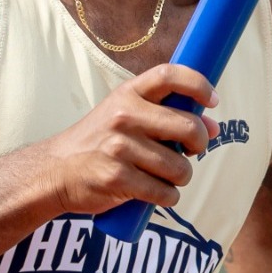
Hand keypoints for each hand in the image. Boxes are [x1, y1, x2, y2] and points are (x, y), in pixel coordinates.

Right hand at [38, 64, 219, 214]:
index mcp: (128, 94)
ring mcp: (119, 148)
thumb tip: (214, 126)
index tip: (212, 101)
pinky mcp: (117, 178)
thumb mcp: (125, 117)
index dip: (199, 85)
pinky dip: (167, 197)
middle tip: (192, 151)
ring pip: (180, 167)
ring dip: (181, 177)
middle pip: (188, 126)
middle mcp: (124, 116)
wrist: (56, 171)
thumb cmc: (99, 142)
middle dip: (200, 143)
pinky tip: (156, 193)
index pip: (169, 75)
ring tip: (165, 176)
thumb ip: (167, 117)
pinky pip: (164, 192)